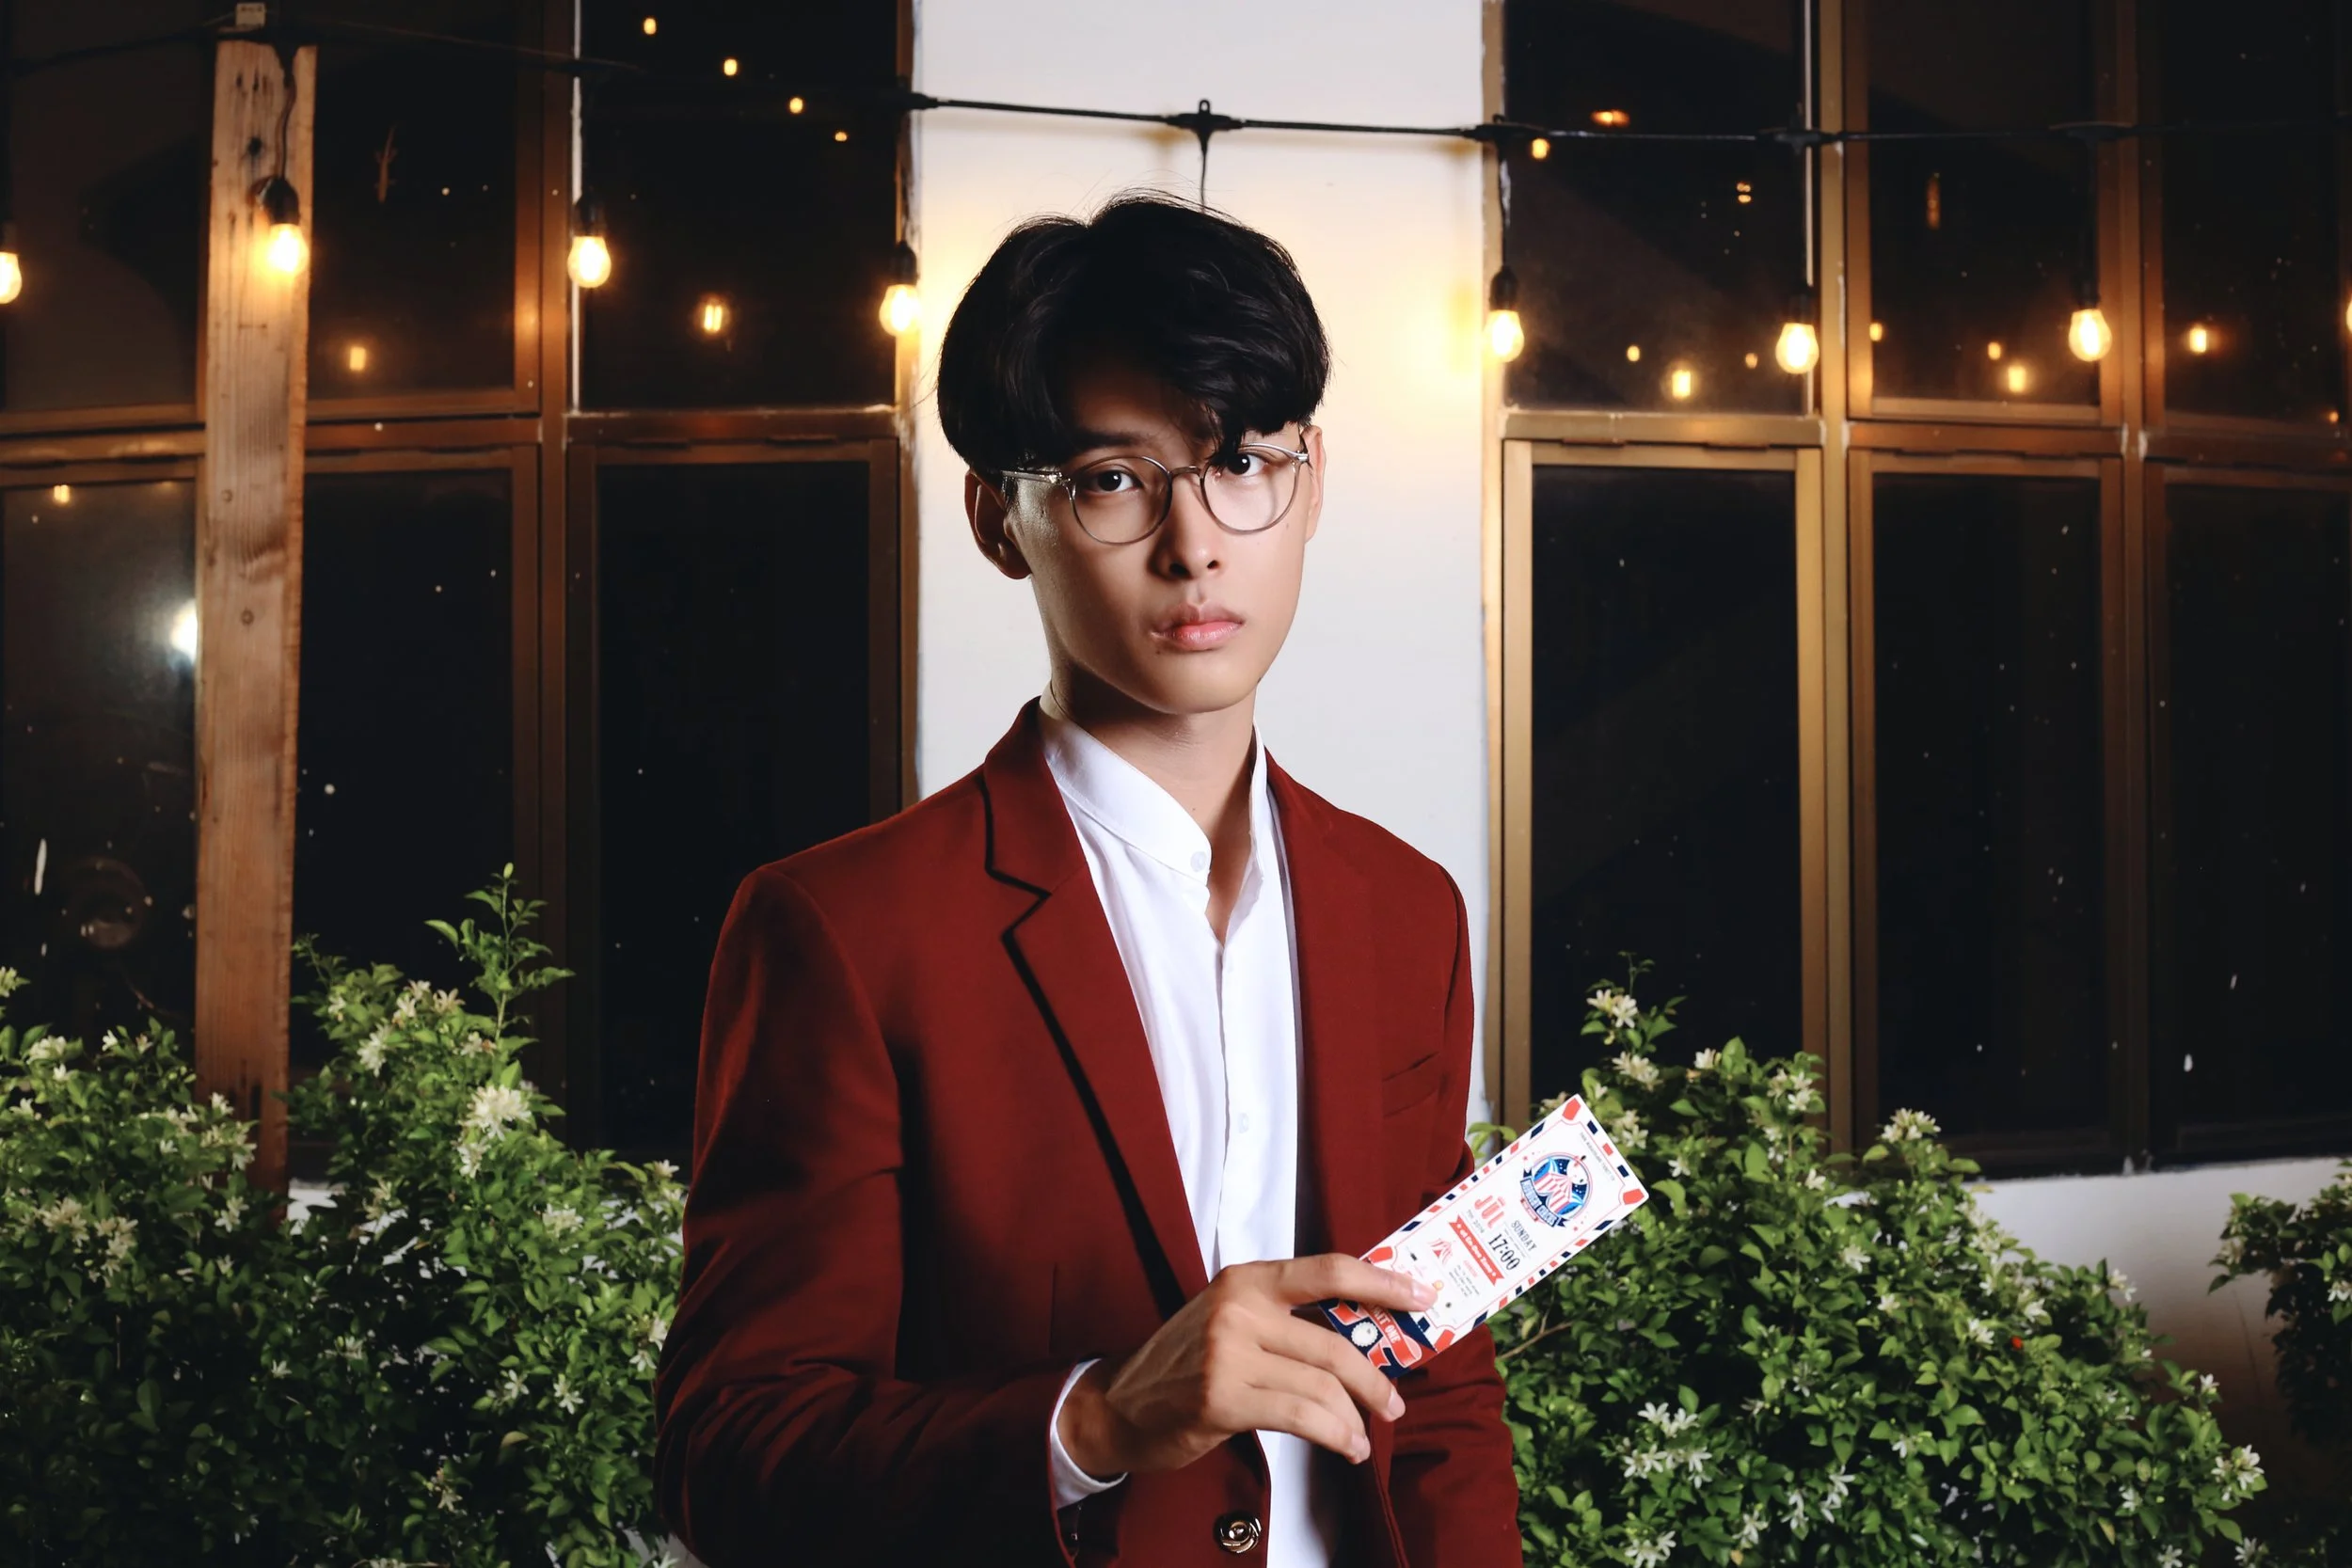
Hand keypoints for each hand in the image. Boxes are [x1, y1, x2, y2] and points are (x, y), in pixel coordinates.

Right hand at [1056, 1255, 1437, 1477]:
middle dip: (1375, 1378)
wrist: (1118, 1405)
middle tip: (1395, 1402)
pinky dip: (1333, 1435)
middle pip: (1333, 1341)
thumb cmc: (1186, 1364)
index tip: (1421, 1295)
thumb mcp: (1233, 1321)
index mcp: (1247, 1279)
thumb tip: (1366, 1333)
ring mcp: (1227, 1351)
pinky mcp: (1221, 1397)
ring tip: (1363, 1437)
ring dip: (1354, 1417)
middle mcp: (1238, 1307)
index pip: (1328, 1270)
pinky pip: (1300, 1416)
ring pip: (1321, 1384)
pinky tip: (1344, 1447)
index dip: (1381, 1283)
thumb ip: (1288, 1320)